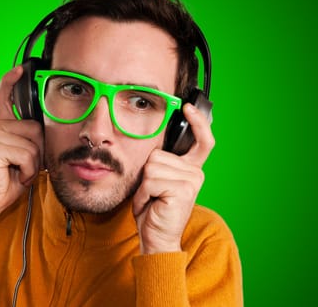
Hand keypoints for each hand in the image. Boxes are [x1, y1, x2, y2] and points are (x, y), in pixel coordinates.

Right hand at [0, 66, 43, 227]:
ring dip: (33, 163)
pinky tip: (16, 175)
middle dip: (38, 151)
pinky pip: (27, 154)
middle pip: (36, 128)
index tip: (20, 69)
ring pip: (34, 143)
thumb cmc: (11, 178)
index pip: (5, 97)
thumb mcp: (28, 155)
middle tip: (24, 165)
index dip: (11, 81)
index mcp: (4, 125)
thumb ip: (33, 138)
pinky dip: (27, 170)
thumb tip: (48, 127)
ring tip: (19, 170)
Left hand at [132, 103, 214, 253]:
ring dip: (143, 187)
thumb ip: (160, 162)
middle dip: (146, 175)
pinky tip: (151, 204)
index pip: (202, 141)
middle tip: (152, 194)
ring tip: (151, 200)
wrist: (155, 237)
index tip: (188, 107)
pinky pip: (151, 181)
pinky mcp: (183, 190)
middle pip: (157, 155)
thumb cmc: (152, 209)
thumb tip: (154, 145)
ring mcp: (191, 181)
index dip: (198, 123)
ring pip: (151, 167)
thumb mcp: (156, 180)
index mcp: (191, 168)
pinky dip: (143, 194)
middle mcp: (195, 173)